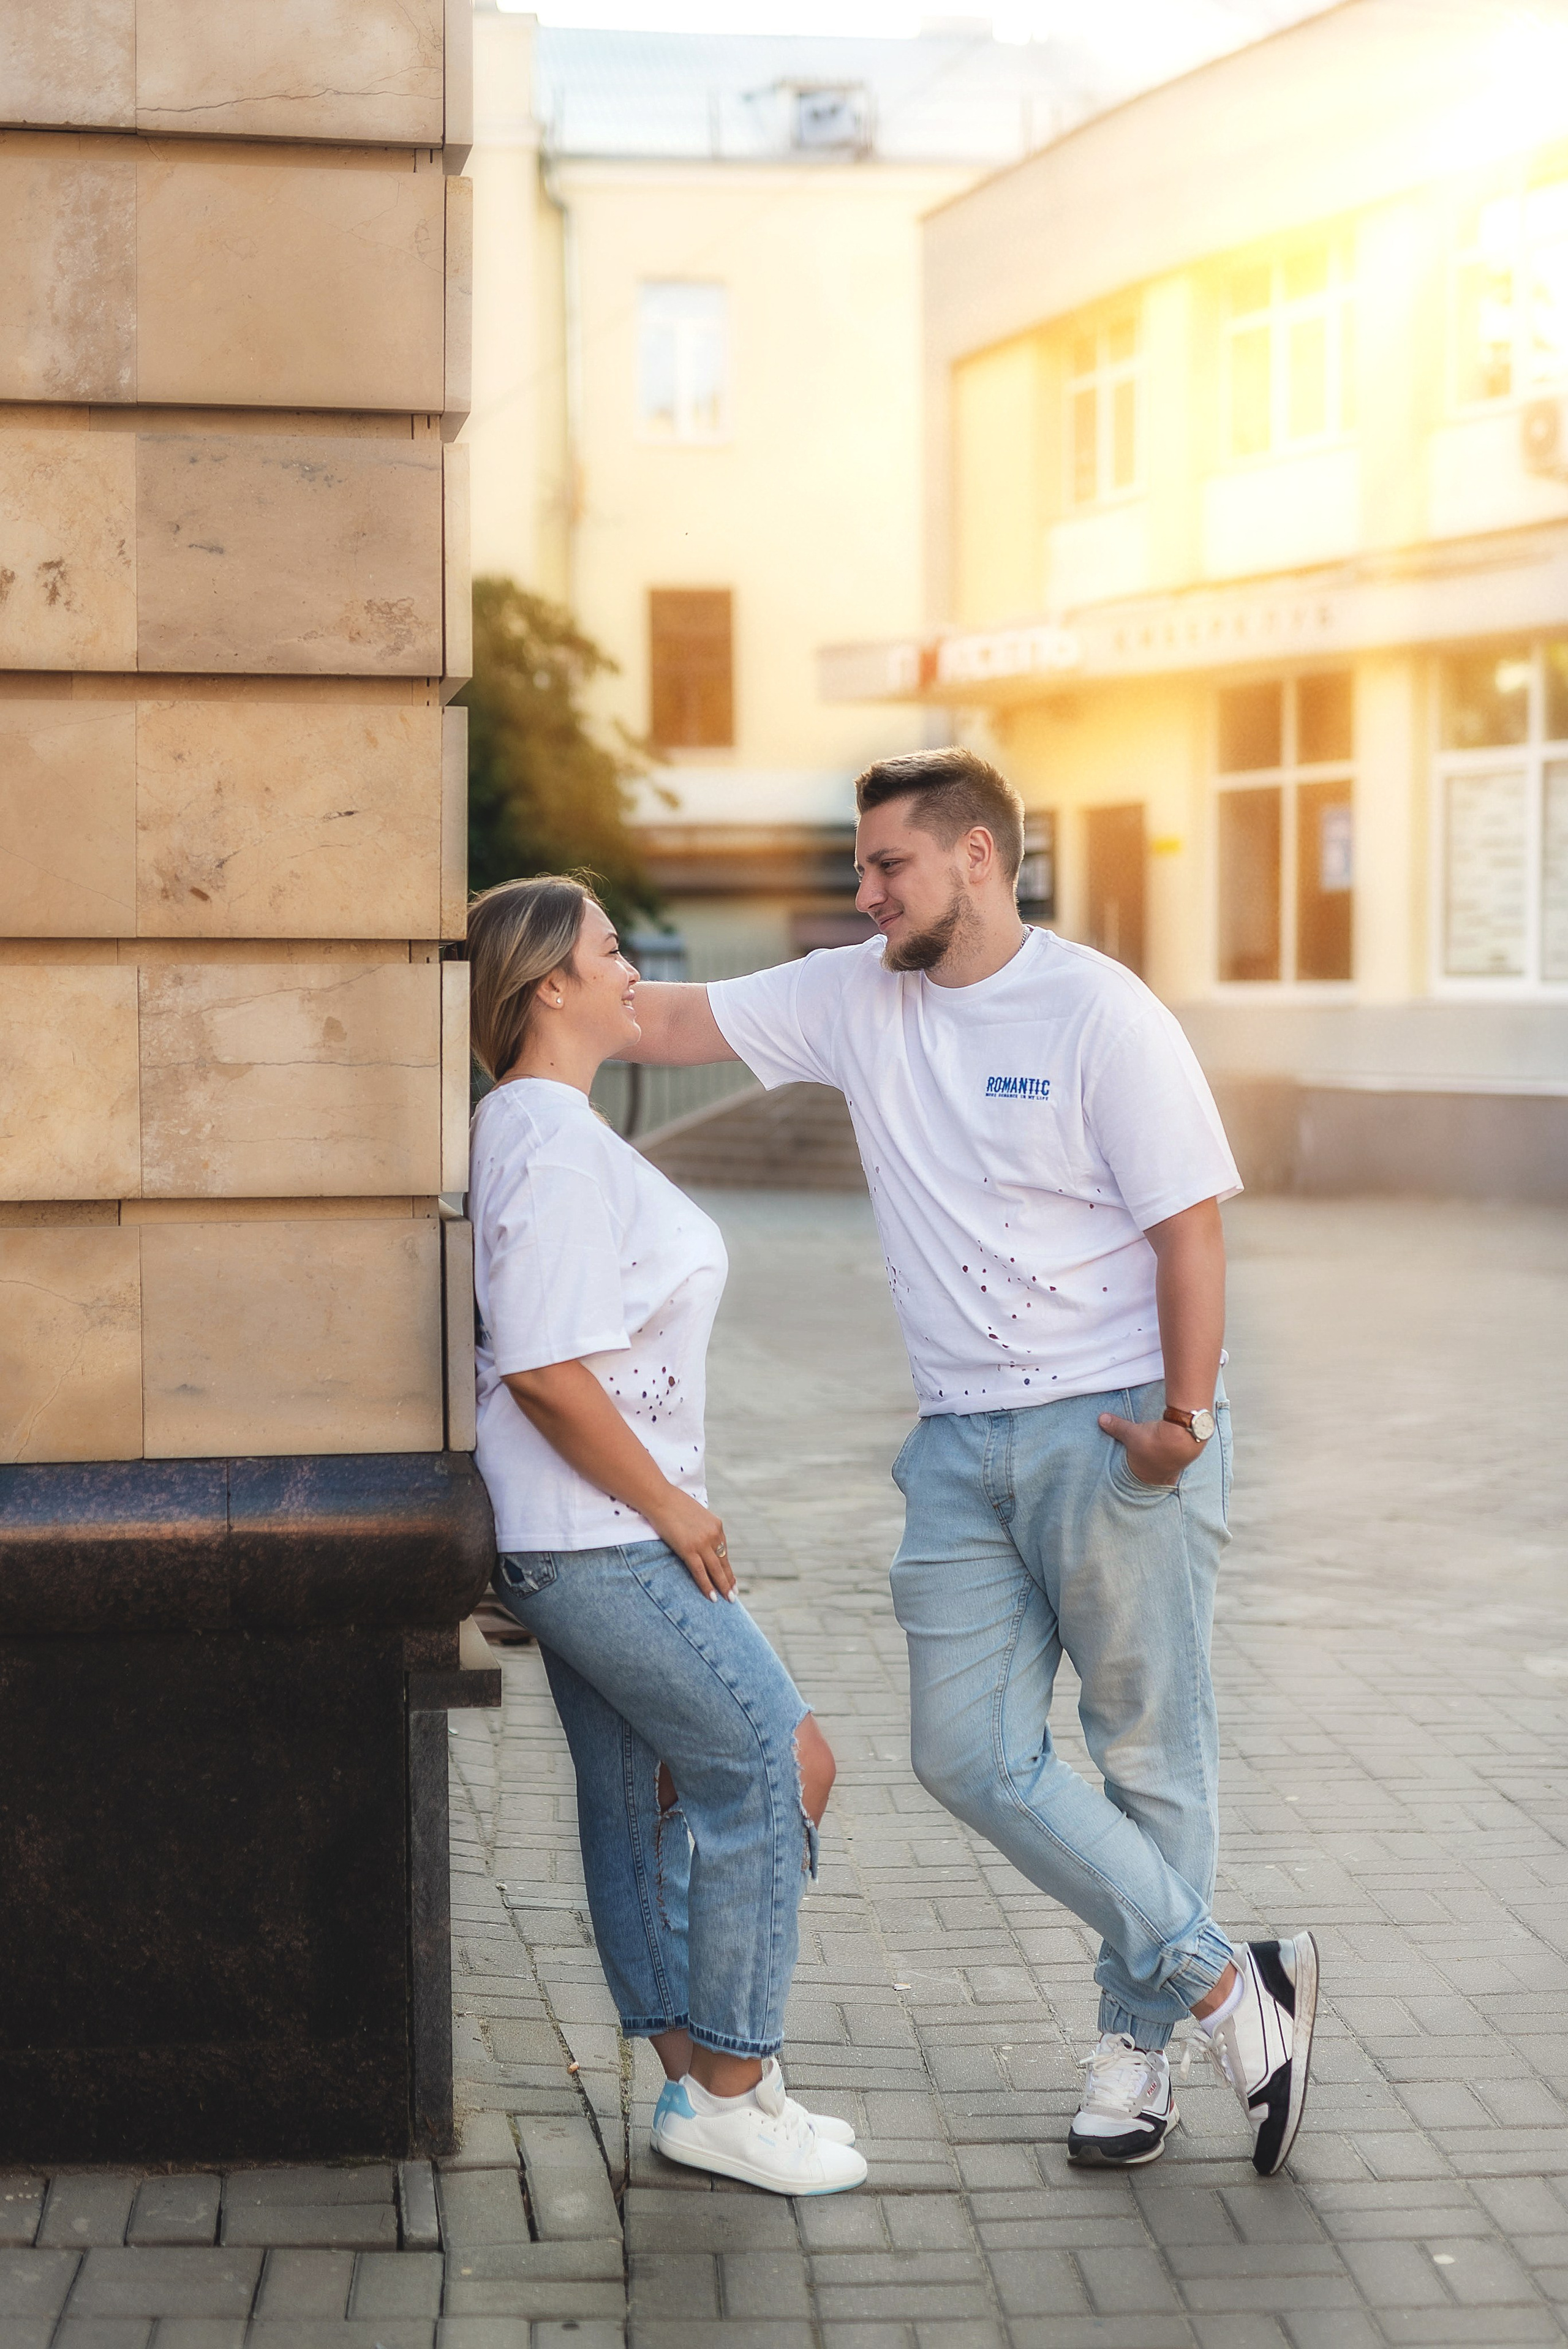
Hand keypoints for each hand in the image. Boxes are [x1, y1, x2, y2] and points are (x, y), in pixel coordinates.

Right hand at [647, 1486, 736, 1601]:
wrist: (659, 1498)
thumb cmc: (672, 1504)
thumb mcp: (695, 1514)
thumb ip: (701, 1528)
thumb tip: (699, 1540)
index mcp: (716, 1525)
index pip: (724, 1551)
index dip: (727, 1567)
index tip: (731, 1579)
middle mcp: (713, 1534)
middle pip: (723, 1562)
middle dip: (729, 1580)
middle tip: (734, 1594)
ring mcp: (702, 1543)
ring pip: (716, 1570)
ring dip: (723, 1586)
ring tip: (728, 1599)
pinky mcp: (689, 1549)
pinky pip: (701, 1572)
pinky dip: (707, 1586)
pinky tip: (712, 1597)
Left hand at [1098, 1410, 1198, 1489]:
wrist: (1181, 1437)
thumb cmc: (1152, 1440)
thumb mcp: (1131, 1432)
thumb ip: (1116, 1427)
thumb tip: (1101, 1419)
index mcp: (1146, 1475)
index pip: (1140, 1478)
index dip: (1138, 1472)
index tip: (1137, 1468)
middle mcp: (1162, 1477)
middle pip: (1156, 1476)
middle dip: (1153, 1470)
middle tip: (1151, 1463)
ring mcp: (1176, 1470)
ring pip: (1170, 1470)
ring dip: (1167, 1463)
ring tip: (1164, 1455)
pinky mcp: (1187, 1460)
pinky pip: (1181, 1461)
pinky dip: (1179, 1456)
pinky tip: (1179, 1450)